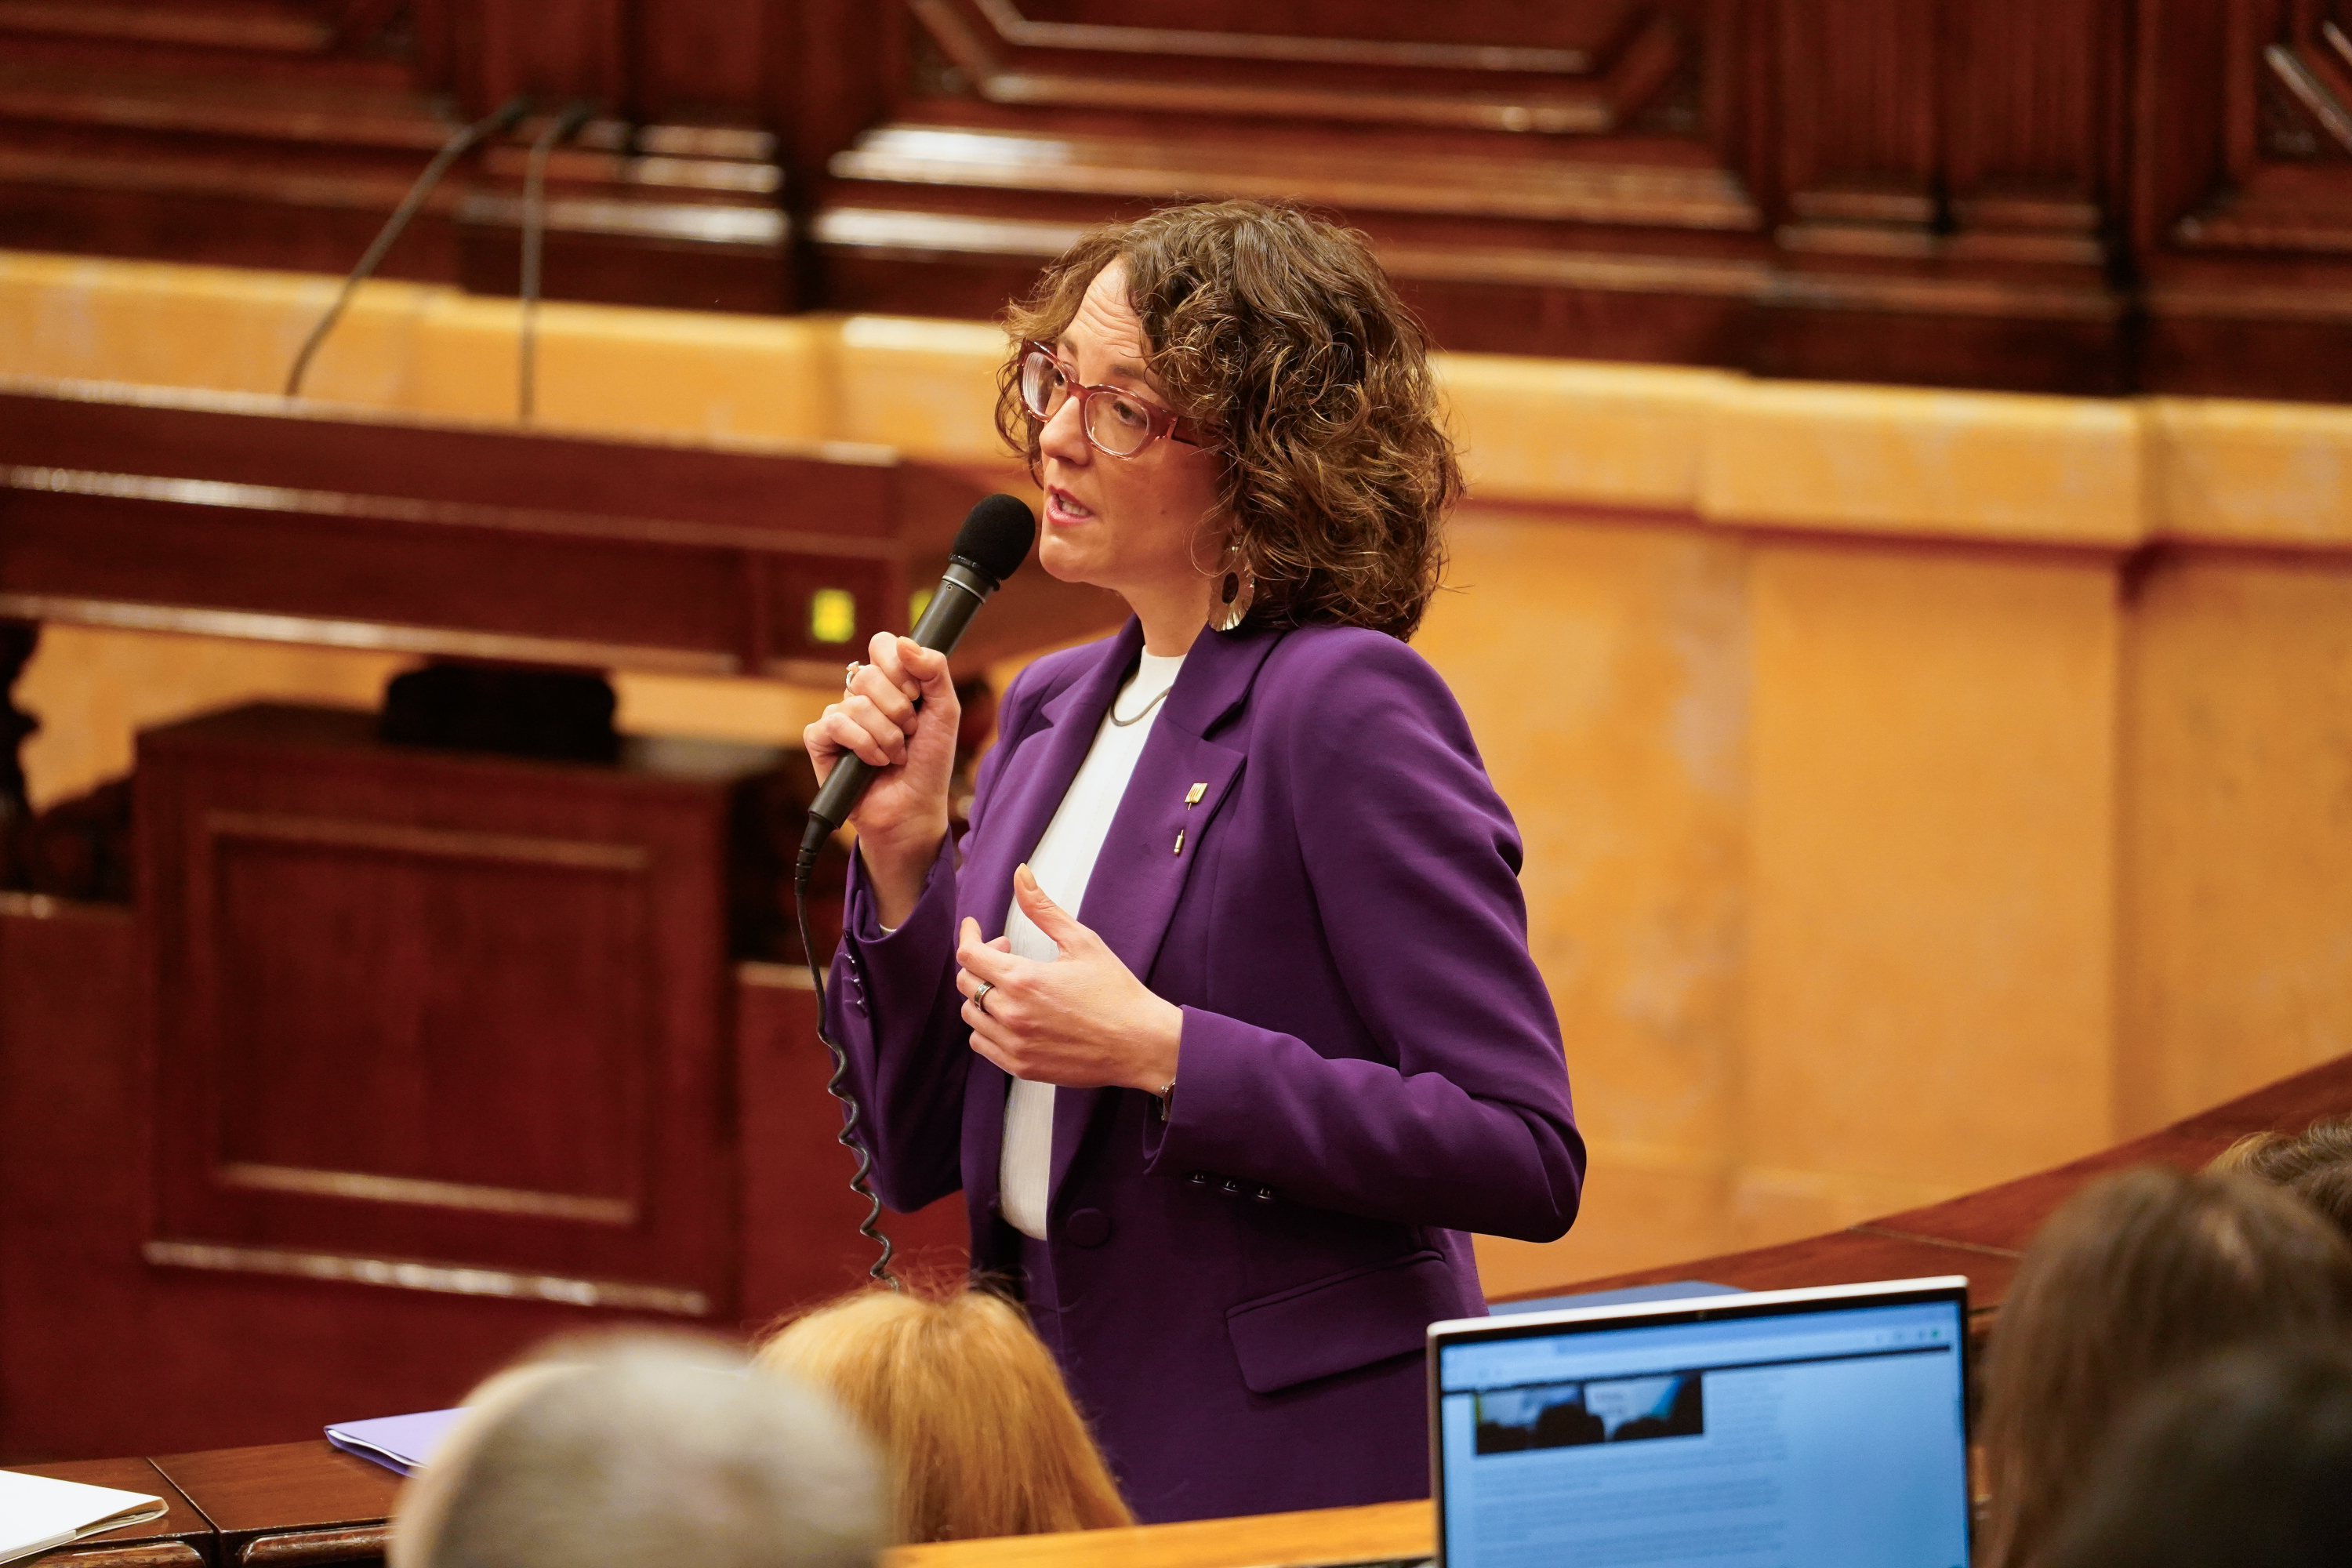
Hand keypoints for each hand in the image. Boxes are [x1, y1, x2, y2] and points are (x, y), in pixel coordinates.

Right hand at [802, 632, 959, 924]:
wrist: (914, 808)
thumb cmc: (929, 762)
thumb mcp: (945, 711)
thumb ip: (934, 670)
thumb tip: (904, 641)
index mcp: (890, 682)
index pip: (882, 645)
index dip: (899, 667)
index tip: (916, 694)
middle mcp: (861, 695)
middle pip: (869, 674)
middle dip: (898, 710)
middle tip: (909, 733)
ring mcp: (839, 716)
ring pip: (855, 703)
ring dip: (885, 735)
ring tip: (894, 755)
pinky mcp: (819, 740)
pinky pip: (833, 724)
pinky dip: (861, 745)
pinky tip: (871, 762)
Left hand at [956, 864, 1182, 1093]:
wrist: (1140, 1044)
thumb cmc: (1116, 992)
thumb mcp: (1082, 942)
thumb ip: (1043, 909)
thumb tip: (1020, 875)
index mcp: (1023, 979)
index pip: (969, 954)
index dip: (968, 935)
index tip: (974, 927)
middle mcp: (1012, 1013)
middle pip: (965, 982)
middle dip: (979, 960)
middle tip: (1006, 951)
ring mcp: (1014, 1043)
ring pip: (970, 1015)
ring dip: (982, 994)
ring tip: (1010, 985)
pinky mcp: (1021, 1066)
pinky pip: (982, 1043)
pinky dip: (987, 1026)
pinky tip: (1011, 1014)